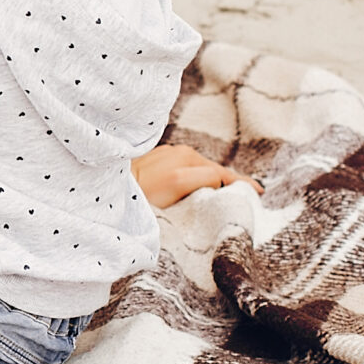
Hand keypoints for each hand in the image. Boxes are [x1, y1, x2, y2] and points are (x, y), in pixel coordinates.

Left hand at [134, 144, 259, 208]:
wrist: (105, 189)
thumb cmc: (134, 207)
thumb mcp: (169, 213)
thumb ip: (197, 203)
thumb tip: (220, 198)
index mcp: (180, 174)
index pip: (221, 177)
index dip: (240, 186)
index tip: (258, 192)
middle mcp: (178, 156)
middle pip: (215, 169)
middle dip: (231, 182)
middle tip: (248, 195)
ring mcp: (170, 150)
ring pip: (202, 165)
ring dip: (213, 177)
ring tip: (227, 191)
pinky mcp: (162, 150)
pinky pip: (188, 162)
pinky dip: (198, 171)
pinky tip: (204, 182)